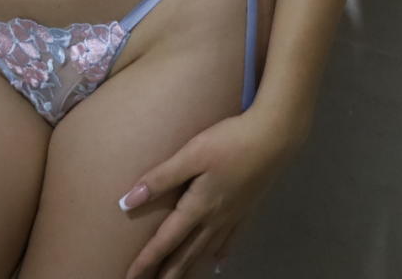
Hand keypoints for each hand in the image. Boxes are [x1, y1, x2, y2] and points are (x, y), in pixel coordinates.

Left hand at [117, 108, 299, 278]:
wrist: (275, 137)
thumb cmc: (230, 142)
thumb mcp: (191, 155)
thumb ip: (160, 178)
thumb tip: (126, 202)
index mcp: (197, 208)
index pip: (165, 242)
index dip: (146, 261)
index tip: (129, 277)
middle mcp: (215, 220)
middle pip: (185, 254)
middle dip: (166, 273)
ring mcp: (233, 217)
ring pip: (206, 251)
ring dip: (189, 268)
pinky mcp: (247, 209)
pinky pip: (230, 241)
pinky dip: (219, 254)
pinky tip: (217, 262)